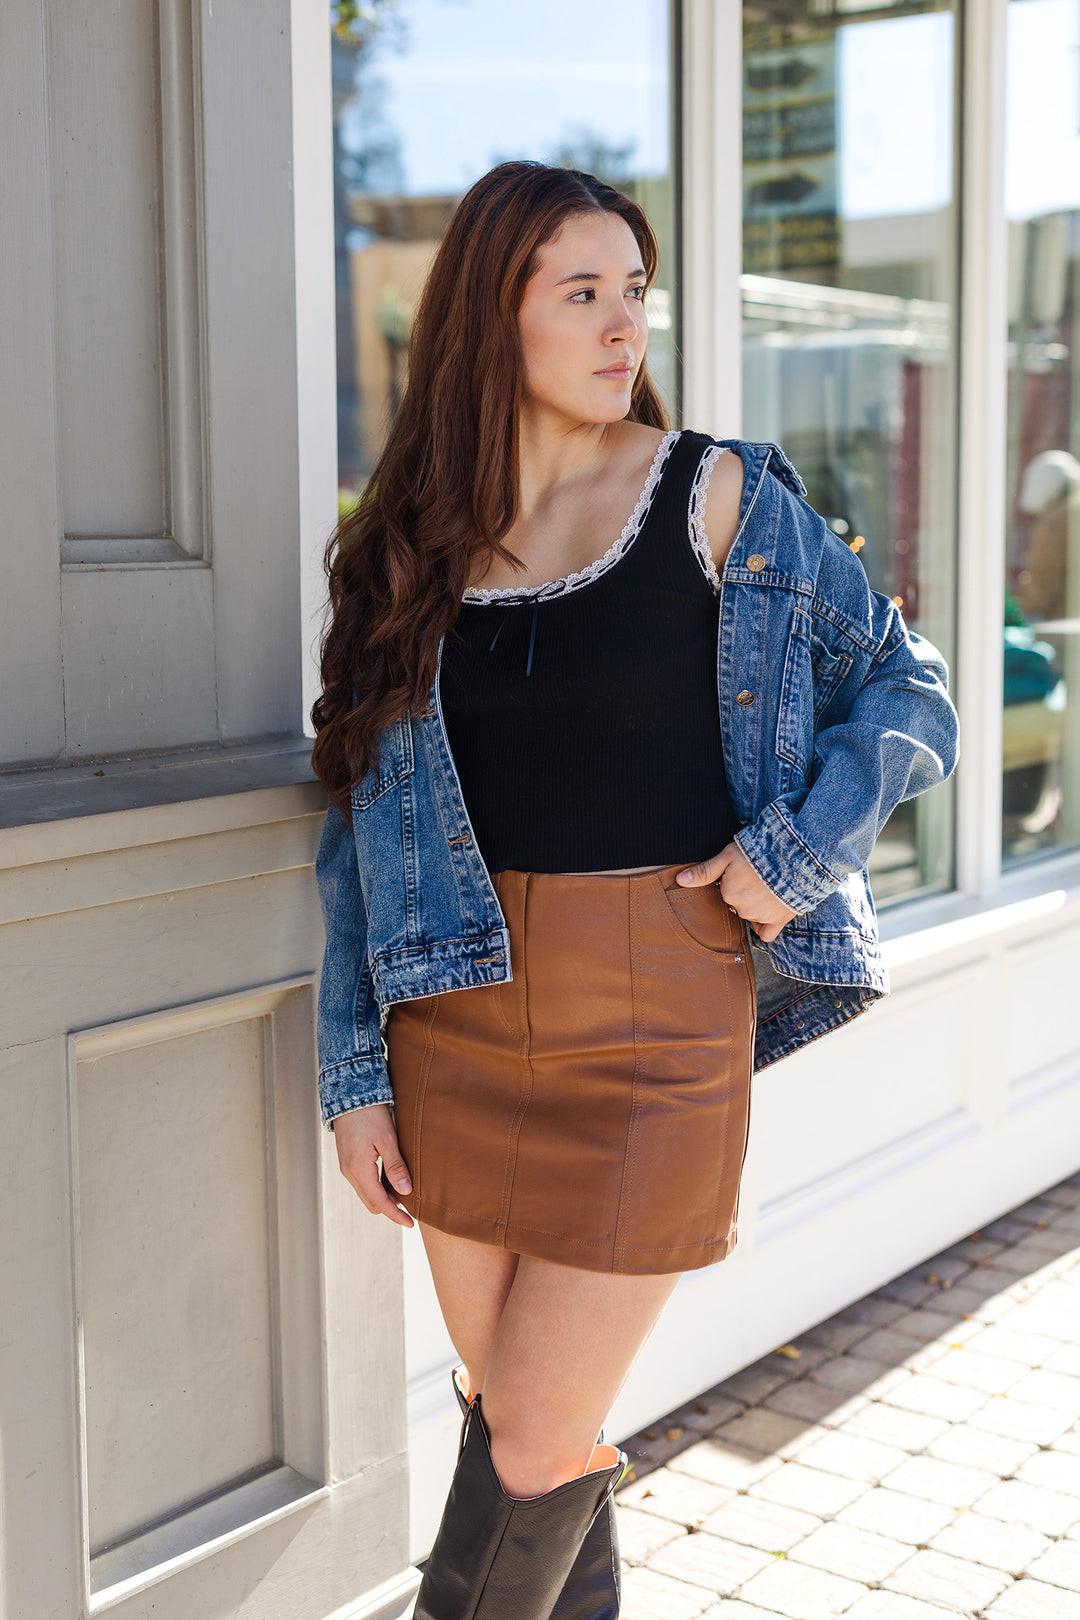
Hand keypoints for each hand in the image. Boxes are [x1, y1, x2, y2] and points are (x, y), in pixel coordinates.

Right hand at [333, 1103, 415, 1227]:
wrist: (349, 1094)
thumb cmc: (370, 1113)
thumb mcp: (387, 1139)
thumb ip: (395, 1166)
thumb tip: (405, 1191)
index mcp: (358, 1169)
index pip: (379, 1202)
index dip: (396, 1215)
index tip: (411, 1223)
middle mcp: (349, 1172)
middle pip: (371, 1203)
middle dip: (390, 1209)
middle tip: (411, 1210)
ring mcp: (346, 1167)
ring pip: (366, 1194)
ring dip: (383, 1198)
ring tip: (404, 1195)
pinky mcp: (347, 1160)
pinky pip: (362, 1183)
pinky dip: (376, 1188)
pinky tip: (391, 1181)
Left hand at [676, 841, 798, 942]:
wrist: (796, 857)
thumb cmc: (761, 853)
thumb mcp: (728, 856)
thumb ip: (704, 871)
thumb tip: (679, 880)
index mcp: (729, 893)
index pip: (726, 891)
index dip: (734, 880)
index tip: (744, 871)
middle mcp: (742, 909)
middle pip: (738, 904)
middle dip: (745, 893)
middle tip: (757, 878)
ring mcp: (761, 916)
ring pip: (752, 915)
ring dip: (756, 905)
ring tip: (768, 887)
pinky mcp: (779, 920)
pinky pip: (766, 934)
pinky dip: (765, 926)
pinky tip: (769, 912)